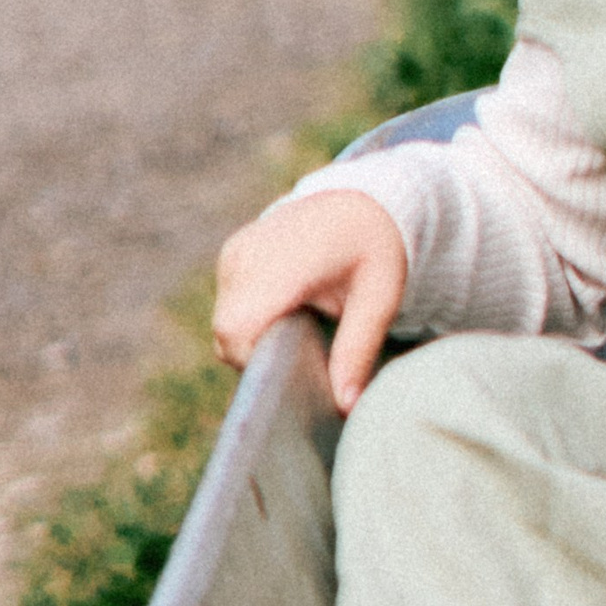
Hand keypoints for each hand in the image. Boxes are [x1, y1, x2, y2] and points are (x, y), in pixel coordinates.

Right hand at [213, 192, 408, 411]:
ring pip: (226, 325)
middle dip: (261, 356)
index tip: (296, 366)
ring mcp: (235, 251)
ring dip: (255, 337)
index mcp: (283, 262)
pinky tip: (289, 309)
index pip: (238, 329)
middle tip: (308, 347)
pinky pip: (229, 305)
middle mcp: (249, 254)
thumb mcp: (380, 297)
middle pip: (229, 335)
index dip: (258, 360)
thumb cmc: (375, 247)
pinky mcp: (231, 254)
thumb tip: (346, 407)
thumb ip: (357, 351)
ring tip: (302, 325)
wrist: (361, 199)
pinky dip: (252, 318)